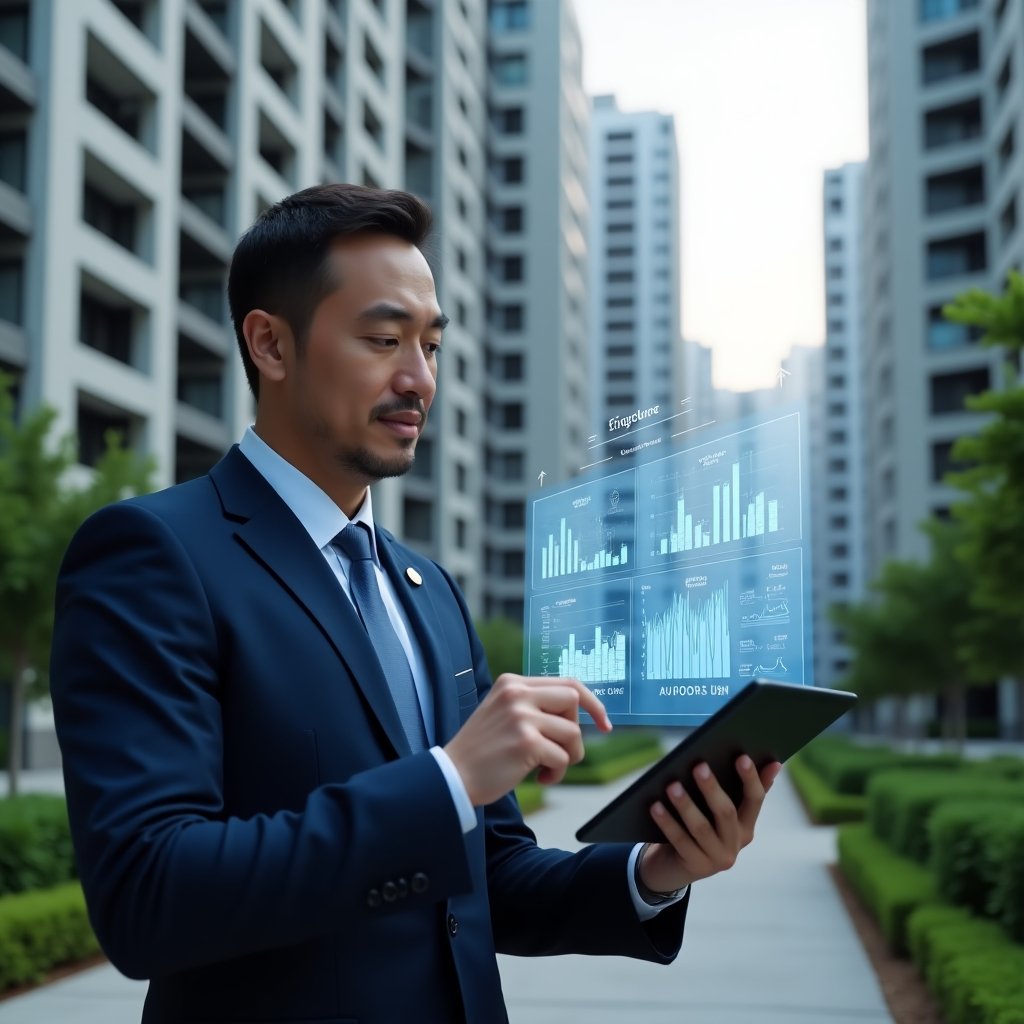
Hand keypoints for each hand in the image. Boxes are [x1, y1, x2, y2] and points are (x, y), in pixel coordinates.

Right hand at [444, 674, 611, 805]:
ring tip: (547, 767)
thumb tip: (577, 712)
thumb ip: (533, 705)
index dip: (592, 702)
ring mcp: (521, 716)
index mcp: (513, 683)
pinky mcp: (526, 742)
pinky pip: (563, 757)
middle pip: (573, 699)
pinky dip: (557, 772)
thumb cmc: (482, 751)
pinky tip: (540, 778)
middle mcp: (517, 694)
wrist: (453, 776)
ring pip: (573, 731)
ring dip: (568, 756)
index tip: (604, 723)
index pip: (567, 681)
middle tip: (565, 751)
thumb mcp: (503, 712)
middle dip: (578, 729)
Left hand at [638, 756, 781, 893]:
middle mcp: (736, 843)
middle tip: (698, 766)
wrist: (673, 867)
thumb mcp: (716, 810)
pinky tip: (655, 806)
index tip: (742, 756)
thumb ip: (736, 788)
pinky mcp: (695, 867)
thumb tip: (769, 761)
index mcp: (745, 825)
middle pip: (726, 812)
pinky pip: (680, 841)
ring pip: (701, 828)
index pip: (754, 799)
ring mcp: (717, 859)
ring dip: (686, 805)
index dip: (750, 779)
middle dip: (712, 788)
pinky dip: (667, 822)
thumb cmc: (697, 826)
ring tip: (672, 785)